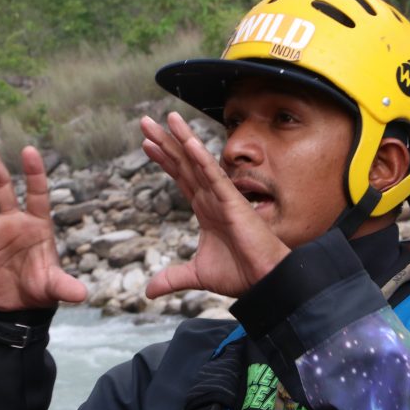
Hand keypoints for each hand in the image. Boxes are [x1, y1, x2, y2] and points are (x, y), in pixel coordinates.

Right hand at [0, 140, 86, 311]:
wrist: (20, 307)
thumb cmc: (41, 289)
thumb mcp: (54, 287)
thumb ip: (65, 286)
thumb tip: (82, 295)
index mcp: (37, 224)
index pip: (36, 193)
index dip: (33, 172)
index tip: (29, 150)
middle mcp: (13, 222)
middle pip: (2, 188)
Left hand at [139, 113, 289, 298]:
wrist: (264, 281)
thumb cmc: (240, 274)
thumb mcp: (197, 275)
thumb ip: (172, 278)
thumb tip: (149, 290)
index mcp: (205, 210)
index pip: (180, 178)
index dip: (164, 160)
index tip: (147, 144)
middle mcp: (212, 198)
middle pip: (183, 163)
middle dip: (164, 142)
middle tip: (145, 122)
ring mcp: (222, 197)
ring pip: (197, 163)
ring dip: (181, 140)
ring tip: (167, 118)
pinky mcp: (233, 203)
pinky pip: (214, 177)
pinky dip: (201, 159)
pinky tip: (188, 142)